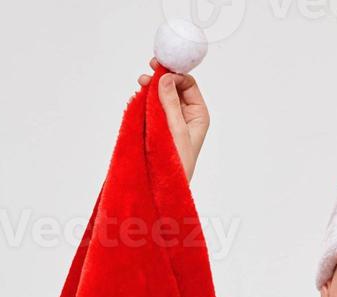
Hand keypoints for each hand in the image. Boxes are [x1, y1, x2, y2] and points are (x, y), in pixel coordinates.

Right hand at [137, 57, 209, 180]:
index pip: (188, 85)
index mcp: (198, 114)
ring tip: (141, 84)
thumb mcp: (176, 130)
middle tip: (149, 68)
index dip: (175, 74)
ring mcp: (170, 121)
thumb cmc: (177, 163)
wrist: (164, 187)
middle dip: (162, 78)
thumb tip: (165, 78)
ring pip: (161, 97)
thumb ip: (170, 103)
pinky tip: (138, 97)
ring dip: (152, 89)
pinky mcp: (157, 128)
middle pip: (174, 88)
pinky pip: (152, 109)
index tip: (161, 70)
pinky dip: (145, 101)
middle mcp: (186, 115)